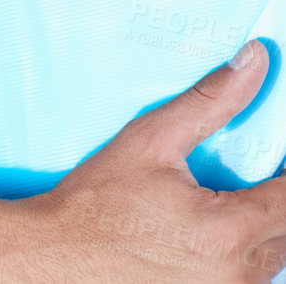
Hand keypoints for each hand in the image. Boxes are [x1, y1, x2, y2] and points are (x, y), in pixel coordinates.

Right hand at [0, 40, 285, 280]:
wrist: (58, 256)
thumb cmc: (99, 199)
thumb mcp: (151, 138)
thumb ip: (212, 101)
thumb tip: (254, 60)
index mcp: (229, 229)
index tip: (278, 152)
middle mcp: (237, 272)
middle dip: (279, 197)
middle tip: (253, 169)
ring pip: (274, 257)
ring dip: (268, 226)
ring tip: (234, 196)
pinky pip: (250, 276)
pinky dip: (248, 251)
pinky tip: (217, 228)